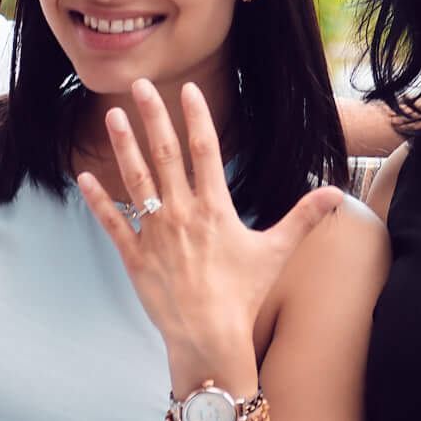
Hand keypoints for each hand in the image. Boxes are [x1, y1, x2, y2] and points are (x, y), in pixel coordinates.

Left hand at [75, 80, 341, 373]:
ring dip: (124, 146)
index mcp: (215, 208)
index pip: (205, 150)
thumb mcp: (275, 251)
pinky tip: (84, 176)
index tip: (188, 89)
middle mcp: (182, 213)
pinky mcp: (134, 256)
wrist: (209, 336)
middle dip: (153, 117)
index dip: (196, 117)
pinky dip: (98, 199)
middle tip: (141, 84)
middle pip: (165, 154)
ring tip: (113, 115)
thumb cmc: (244, 295)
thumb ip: (303, 217)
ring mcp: (154, 233)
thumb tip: (336, 192)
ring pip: (136, 180)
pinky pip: (112, 222)